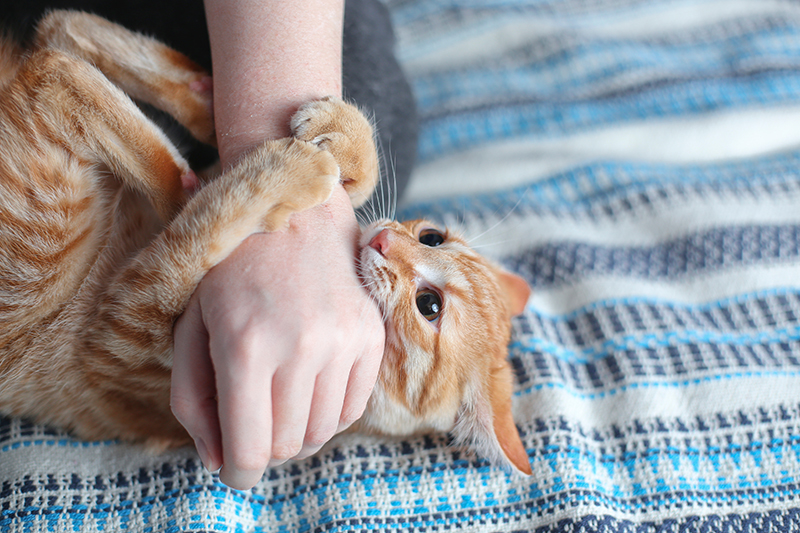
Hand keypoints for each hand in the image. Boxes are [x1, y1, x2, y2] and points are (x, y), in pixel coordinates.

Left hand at [170, 185, 384, 489]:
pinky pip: (354, 408)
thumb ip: (194, 400)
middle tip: (253, 419)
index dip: (238, 472)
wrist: (293, 210)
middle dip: (265, 446)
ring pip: (324, 432)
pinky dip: (329, 412)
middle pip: (288, 446)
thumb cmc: (231, 270)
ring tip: (280, 401)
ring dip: (298, 431)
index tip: (234, 468)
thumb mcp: (192, 327)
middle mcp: (301, 346)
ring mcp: (344, 340)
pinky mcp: (370, 336)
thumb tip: (218, 459)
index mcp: (245, 344)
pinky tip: (309, 387)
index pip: (250, 449)